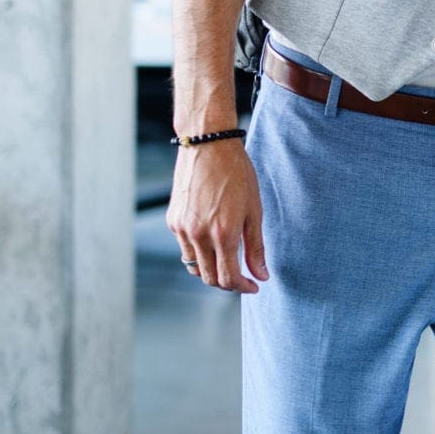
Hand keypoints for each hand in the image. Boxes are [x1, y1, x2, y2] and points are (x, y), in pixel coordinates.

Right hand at [167, 139, 268, 292]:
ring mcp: (182, 228)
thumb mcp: (254, 210)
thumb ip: (256, 247)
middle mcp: (198, 235)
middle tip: (242, 277)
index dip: (242, 287)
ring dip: (211, 269)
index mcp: (223, 234)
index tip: (253, 285)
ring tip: (227, 259)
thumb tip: (261, 275)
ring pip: (194, 266)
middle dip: (227, 283)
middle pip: (209, 278)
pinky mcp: (173, 220)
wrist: (208, 146)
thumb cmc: (236, 173)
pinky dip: (199, 252)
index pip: (228, 278)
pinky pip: (185, 247)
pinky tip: (212, 239)